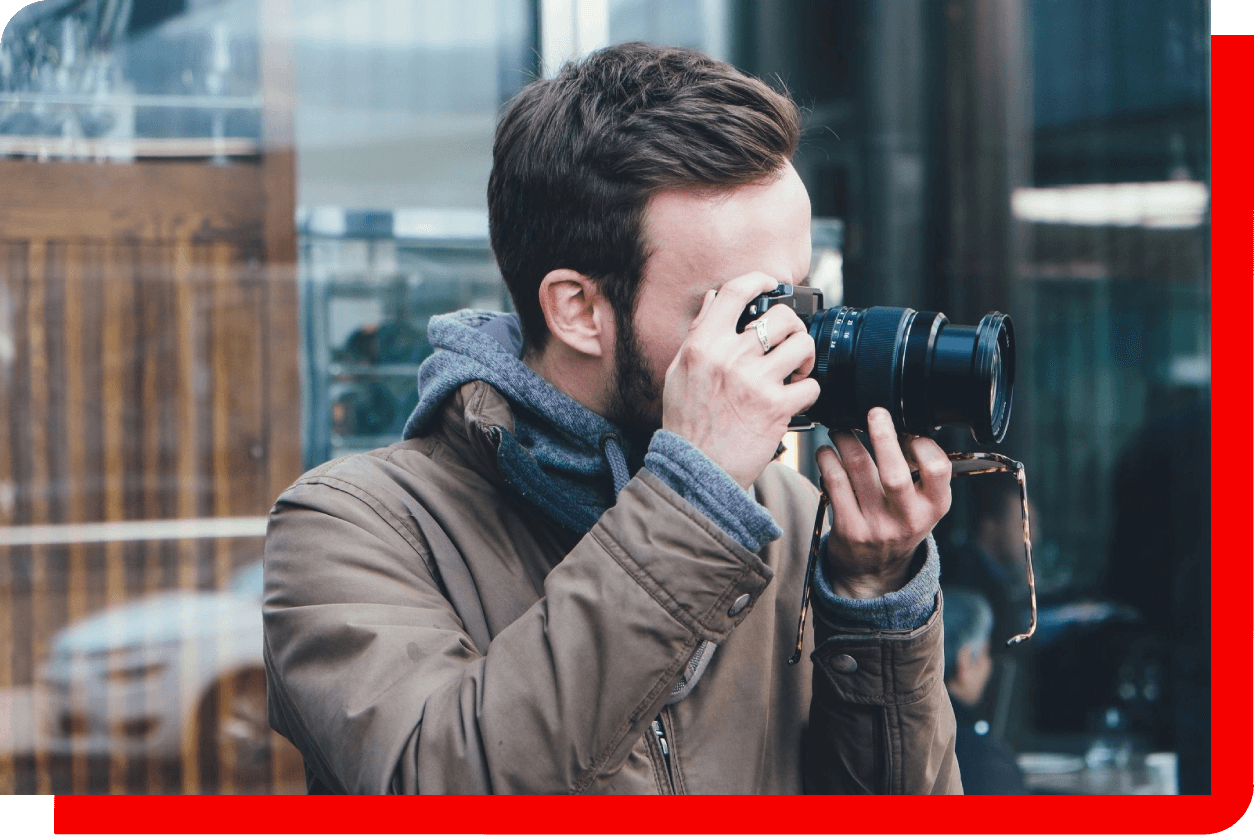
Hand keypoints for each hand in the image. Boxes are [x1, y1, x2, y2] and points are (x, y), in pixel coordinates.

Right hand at [662, 273, 819, 488]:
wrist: (696, 471)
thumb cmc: (686, 423)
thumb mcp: (679, 372)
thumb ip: (698, 333)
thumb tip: (712, 300)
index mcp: (703, 345)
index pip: (735, 292)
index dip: (760, 280)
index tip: (772, 284)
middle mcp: (730, 358)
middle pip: (782, 317)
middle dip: (793, 328)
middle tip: (789, 343)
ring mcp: (755, 382)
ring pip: (802, 347)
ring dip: (805, 358)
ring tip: (796, 370)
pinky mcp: (777, 408)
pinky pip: (810, 386)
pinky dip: (808, 392)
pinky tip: (794, 399)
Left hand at [817, 408, 951, 598]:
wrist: (875, 569)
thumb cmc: (899, 522)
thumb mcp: (923, 504)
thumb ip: (920, 472)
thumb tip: (901, 423)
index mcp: (934, 507)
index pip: (937, 468)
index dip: (922, 444)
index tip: (908, 430)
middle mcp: (909, 519)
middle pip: (894, 472)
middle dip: (883, 435)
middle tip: (875, 413)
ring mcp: (877, 525)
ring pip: (858, 470)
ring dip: (847, 440)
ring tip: (841, 429)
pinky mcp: (849, 528)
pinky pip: (835, 483)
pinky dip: (827, 460)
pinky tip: (826, 452)